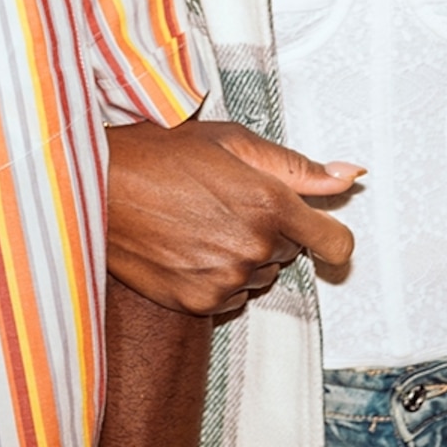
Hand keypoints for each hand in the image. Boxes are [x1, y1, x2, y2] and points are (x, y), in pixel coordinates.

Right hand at [105, 119, 360, 314]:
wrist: (96, 187)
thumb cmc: (159, 154)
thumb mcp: (232, 142)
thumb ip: (298, 167)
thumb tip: (350, 176)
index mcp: (270, 204)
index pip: (336, 243)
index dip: (331, 236)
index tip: (319, 231)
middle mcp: (253, 248)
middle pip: (291, 252)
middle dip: (271, 230)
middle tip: (227, 202)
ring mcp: (226, 280)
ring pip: (260, 275)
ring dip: (244, 255)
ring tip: (201, 222)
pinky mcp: (199, 303)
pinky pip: (231, 296)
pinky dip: (217, 277)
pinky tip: (187, 246)